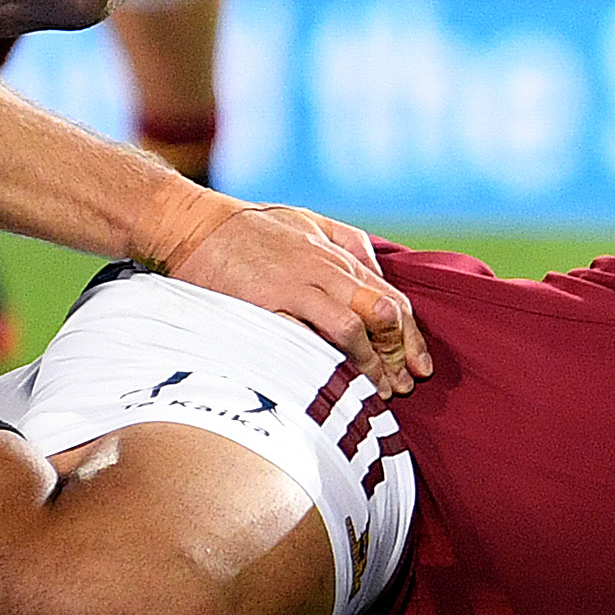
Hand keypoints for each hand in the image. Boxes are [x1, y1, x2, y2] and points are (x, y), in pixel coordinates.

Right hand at [153, 194, 423, 391]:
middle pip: (379, 314)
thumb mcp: (311, 222)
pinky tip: (335, 384)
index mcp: (337, 258)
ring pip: (349, 328)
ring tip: (376, 392)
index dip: (410, 338)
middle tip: (404, 387)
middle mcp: (323, 272)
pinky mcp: (263, 307)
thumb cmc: (253, 228)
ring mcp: (293, 289)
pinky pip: (303, 339)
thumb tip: (381, 272)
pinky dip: (324, 363)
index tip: (420, 367)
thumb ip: (350, 244)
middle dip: (397, 355)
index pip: (390, 300)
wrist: (194, 227)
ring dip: (368, 364)